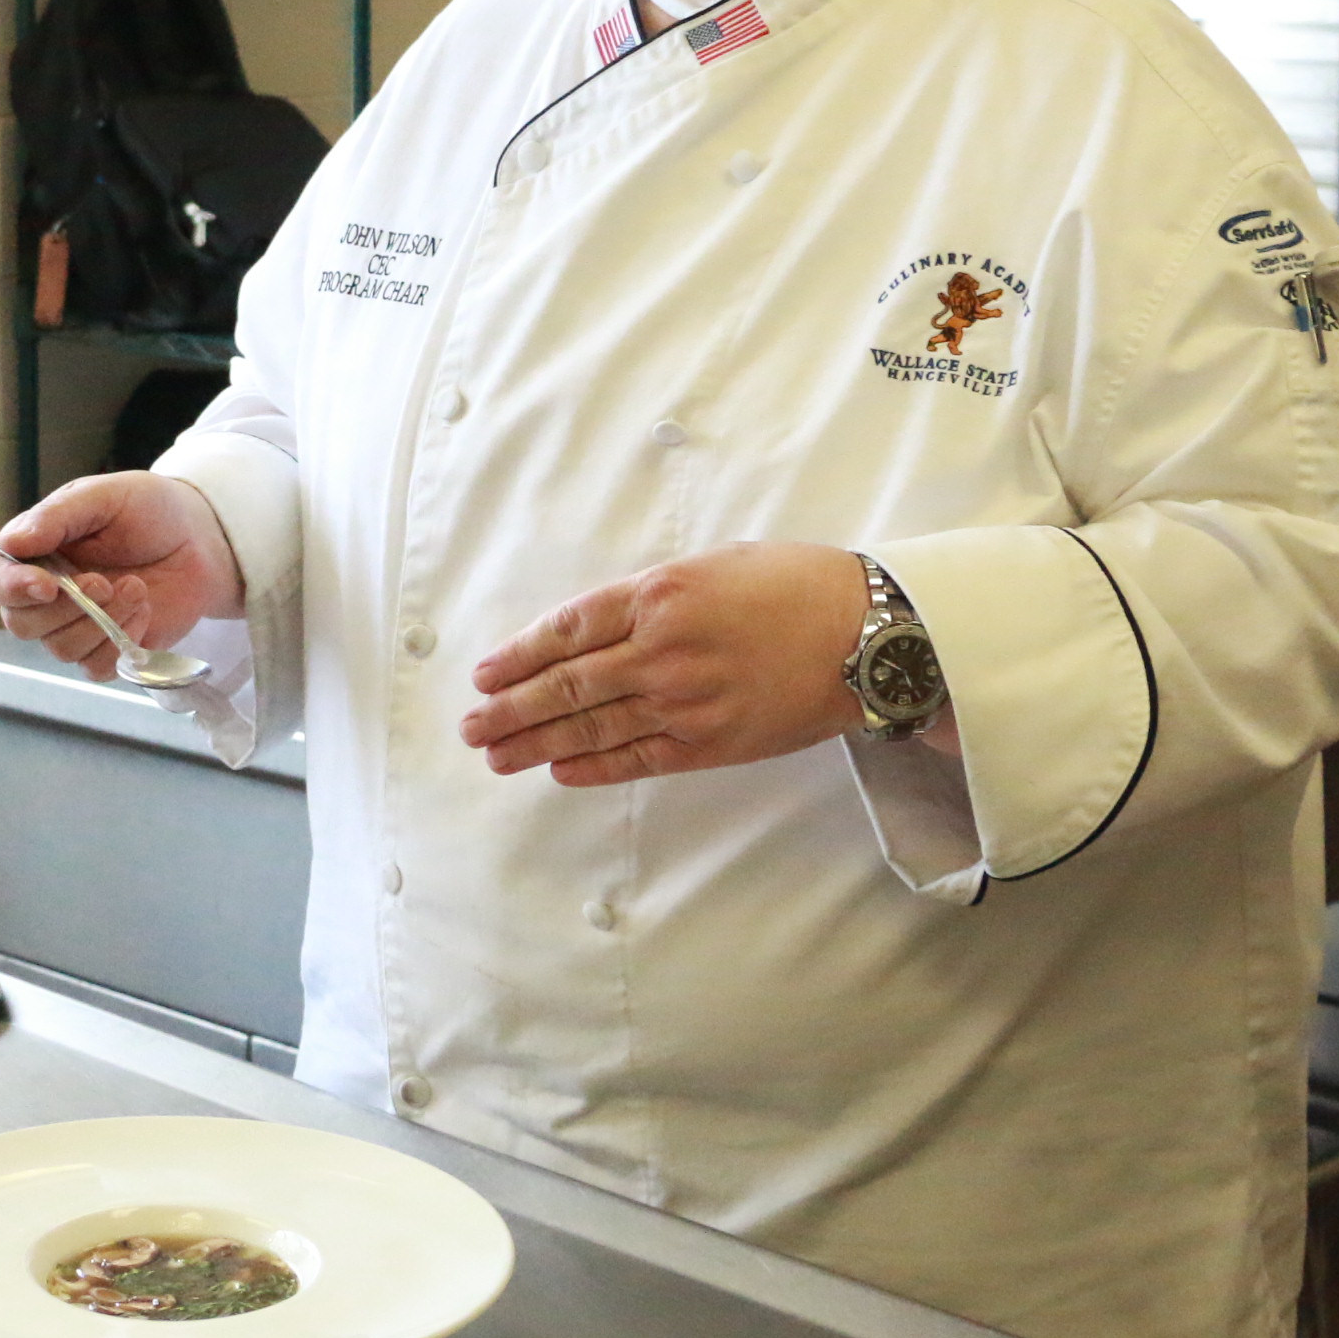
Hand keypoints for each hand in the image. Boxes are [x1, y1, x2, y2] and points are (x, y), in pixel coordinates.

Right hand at [0, 473, 243, 680]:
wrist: (201, 539)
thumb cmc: (149, 510)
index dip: (9, 587)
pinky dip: (121, 641)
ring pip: (61, 648)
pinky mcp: (106, 650)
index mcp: (32, 550)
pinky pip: (96, 667)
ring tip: (136, 587)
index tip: (46, 585)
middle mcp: (44, 593)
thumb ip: (57, 517)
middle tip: (105, 581)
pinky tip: (143, 610)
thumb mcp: (104, 498)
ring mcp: (74, 625)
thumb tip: (12, 543)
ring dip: (102, 621)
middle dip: (67, 607)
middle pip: (21, 623)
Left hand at [459, 542, 871, 784]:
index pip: (566, 630)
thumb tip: (596, 628)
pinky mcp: (711, 744)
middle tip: (471, 726)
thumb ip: (650, 597)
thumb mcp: (710, 566)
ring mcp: (684, 702)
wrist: (867, 634)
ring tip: (496, 754)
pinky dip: (593, 767)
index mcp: (657, 595)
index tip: (485, 674)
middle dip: (511, 708)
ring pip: (592, 728)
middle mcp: (661, 651)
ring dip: (537, 744)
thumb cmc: (794, 585)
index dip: (519, 656)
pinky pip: (638, 759)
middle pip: (567, 685)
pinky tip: (558, 771)